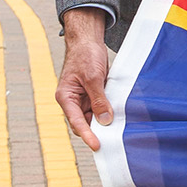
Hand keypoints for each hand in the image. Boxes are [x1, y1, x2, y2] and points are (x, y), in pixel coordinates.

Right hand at [56, 7, 112, 151]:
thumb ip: (98, 99)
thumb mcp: (93, 77)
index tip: (97, 146)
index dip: (87, 135)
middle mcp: (73, 100)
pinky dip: (108, 111)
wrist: (88, 40)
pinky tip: (120, 116)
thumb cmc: (85, 55)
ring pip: (93, 116)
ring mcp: (83, 97)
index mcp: (66, 97)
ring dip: (104, 122)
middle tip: (112, 142)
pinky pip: (100, 107)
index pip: (76, 122)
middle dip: (96, 132)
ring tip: (119, 131)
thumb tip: (104, 120)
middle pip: (84, 122)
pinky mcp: (93, 93)